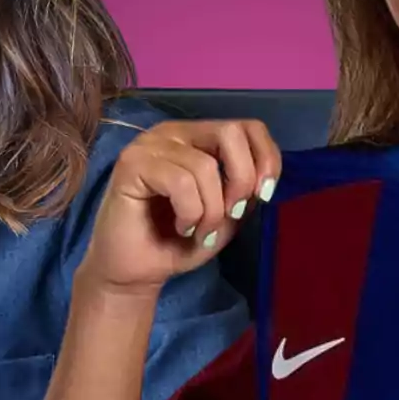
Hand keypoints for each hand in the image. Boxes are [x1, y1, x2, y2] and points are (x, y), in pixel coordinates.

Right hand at [80, 119, 281, 294]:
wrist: (134, 272)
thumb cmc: (178, 242)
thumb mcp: (227, 216)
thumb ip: (246, 190)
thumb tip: (262, 178)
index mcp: (198, 138)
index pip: (248, 127)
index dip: (267, 158)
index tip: (264, 196)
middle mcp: (174, 133)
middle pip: (230, 132)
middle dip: (242, 179)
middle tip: (231, 214)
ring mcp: (150, 145)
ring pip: (205, 166)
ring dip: (212, 211)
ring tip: (198, 231)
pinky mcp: (131, 164)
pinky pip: (180, 182)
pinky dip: (190, 213)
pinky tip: (180, 227)